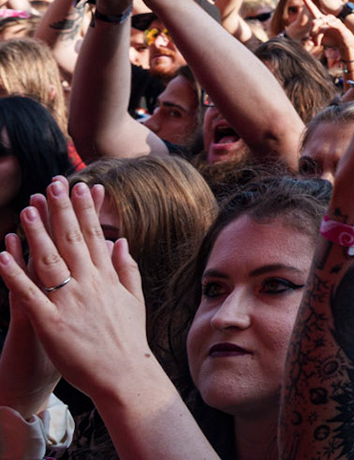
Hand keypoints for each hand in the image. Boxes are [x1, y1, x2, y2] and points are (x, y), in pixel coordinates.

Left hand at [0, 180, 154, 404]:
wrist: (123, 374)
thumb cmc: (127, 340)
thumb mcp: (134, 299)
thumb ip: (127, 268)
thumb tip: (121, 241)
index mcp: (107, 278)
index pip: (95, 235)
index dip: (86, 209)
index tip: (81, 186)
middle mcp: (88, 284)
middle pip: (72, 240)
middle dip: (61, 210)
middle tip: (53, 183)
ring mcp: (69, 302)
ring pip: (49, 260)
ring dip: (36, 233)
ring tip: (27, 209)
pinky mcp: (50, 322)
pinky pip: (28, 294)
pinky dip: (14, 274)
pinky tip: (2, 255)